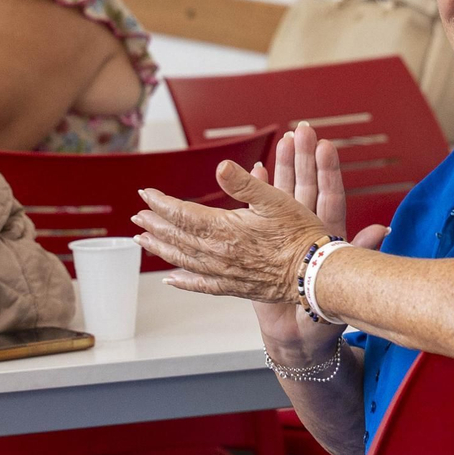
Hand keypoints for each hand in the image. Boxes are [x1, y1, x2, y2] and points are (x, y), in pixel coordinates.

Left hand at [132, 122, 386, 323]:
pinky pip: (200, 285)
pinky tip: (171, 279)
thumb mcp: (275, 200)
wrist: (315, 273)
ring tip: (143, 240)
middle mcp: (217, 254)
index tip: (145, 193)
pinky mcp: (234, 287)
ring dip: (160, 248)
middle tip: (137, 215)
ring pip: (182, 260)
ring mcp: (223, 273)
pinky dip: (183, 281)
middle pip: (176, 237)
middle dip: (154, 224)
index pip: (181, 214)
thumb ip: (244, 184)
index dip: (160, 202)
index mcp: (224, 230)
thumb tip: (220, 167)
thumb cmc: (300, 235)